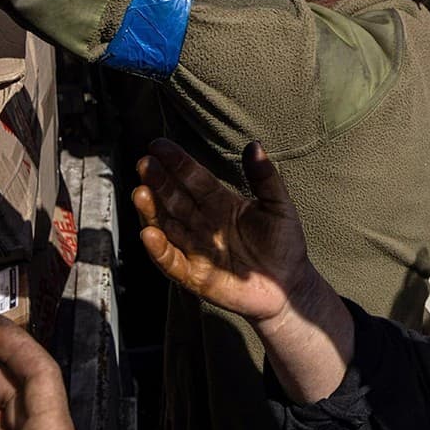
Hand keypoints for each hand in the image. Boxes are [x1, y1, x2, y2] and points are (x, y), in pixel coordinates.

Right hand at [132, 139, 312, 323]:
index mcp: (221, 204)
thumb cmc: (284, 243)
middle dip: (159, 182)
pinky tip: (148, 234)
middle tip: (143, 163)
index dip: (178, 163)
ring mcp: (197, 249)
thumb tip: (255, 144)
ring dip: (152, 211)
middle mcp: (203, 223)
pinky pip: (173, 262)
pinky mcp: (195, 276)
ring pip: (167, 227)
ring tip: (140, 192)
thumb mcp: (279, 206)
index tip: (158, 145)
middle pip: (175, 200)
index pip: (195, 179)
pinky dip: (159, 250)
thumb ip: (265, 177)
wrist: (290, 286)